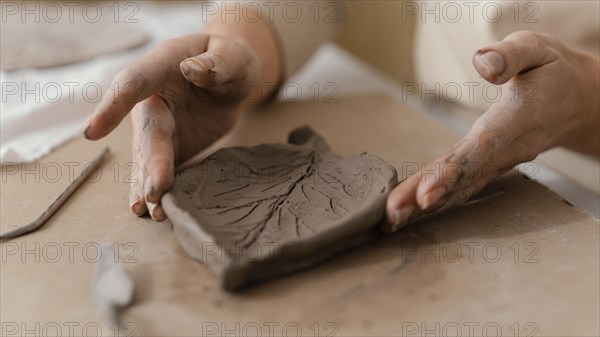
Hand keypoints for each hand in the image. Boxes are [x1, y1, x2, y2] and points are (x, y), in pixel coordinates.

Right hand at [85, 34, 267, 220]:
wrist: (232, 78)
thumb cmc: (230, 60)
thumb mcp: (232, 57)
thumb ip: (217, 63)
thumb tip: (193, 70)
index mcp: (160, 67)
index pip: (132, 83)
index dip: (113, 106)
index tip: (94, 132)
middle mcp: (151, 99)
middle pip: (146, 131)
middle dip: (149, 162)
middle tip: (153, 191)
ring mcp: (158, 125)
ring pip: (147, 156)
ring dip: (147, 183)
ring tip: (148, 210)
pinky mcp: (170, 146)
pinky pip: (158, 168)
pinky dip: (154, 189)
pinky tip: (150, 211)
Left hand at [383, 31, 599, 232]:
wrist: (581, 101)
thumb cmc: (552, 72)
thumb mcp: (537, 48)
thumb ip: (510, 55)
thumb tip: (482, 64)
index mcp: (518, 118)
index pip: (481, 148)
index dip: (452, 171)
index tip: (426, 193)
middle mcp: (509, 147)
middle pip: (463, 176)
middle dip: (426, 197)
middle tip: (393, 215)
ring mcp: (501, 162)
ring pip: (462, 186)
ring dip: (426, 206)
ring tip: (393, 220)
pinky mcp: (493, 166)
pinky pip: (465, 186)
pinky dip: (439, 201)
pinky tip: (413, 212)